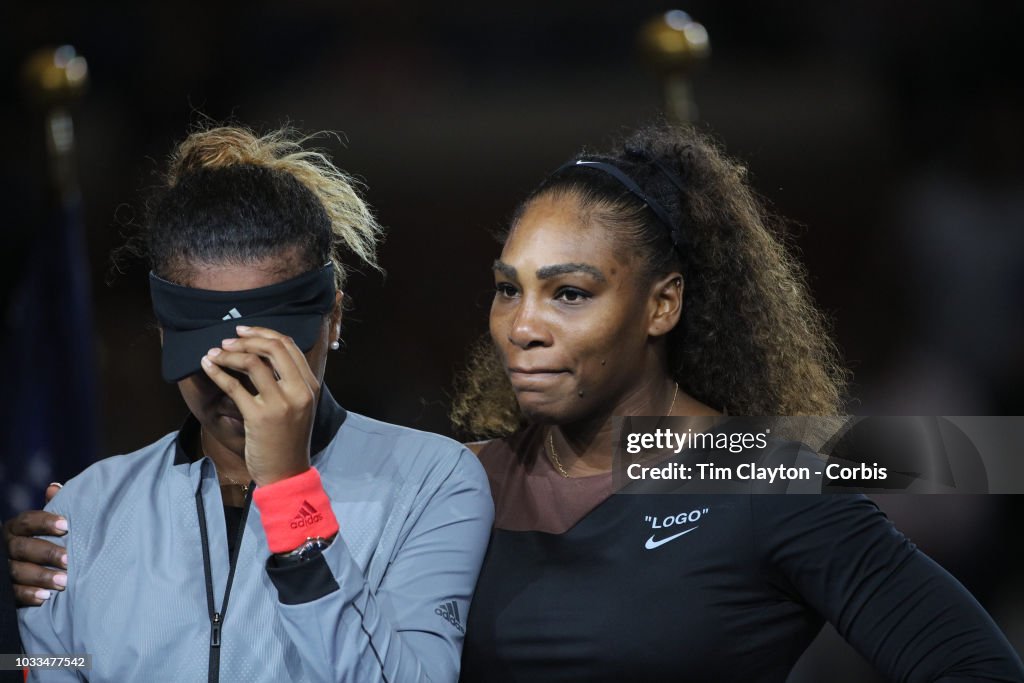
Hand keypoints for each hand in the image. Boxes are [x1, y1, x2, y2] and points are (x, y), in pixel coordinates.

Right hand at [4, 484, 68, 605]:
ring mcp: (4, 567)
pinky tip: (46, 597)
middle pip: (22, 548)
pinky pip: (12, 593)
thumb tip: (54, 488)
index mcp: (16, 528)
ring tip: (64, 581)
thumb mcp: (50, 524)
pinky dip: (29, 595)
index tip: (66, 526)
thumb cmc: (49, 539)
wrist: (37, 567)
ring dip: (41, 577)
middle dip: (46, 553)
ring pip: (17, 571)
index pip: (27, 521)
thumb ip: (55, 506)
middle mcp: (6, 546)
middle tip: (68, 559)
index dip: (45, 522)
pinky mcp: (5, 588)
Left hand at [200, 325, 317, 486]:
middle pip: (273, 347)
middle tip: (226, 340)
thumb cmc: (287, 440)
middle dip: (246, 338)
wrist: (286, 473)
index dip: (263, 332)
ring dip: (229, 353)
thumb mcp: (297, 406)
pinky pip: (234, 385)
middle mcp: (298, 391)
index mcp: (309, 385)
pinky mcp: (259, 417)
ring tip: (214, 353)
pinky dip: (217, 371)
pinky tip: (207, 366)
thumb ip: (287, 382)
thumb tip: (261, 355)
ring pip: (253, 362)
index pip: (288, 345)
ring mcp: (280, 404)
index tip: (243, 331)